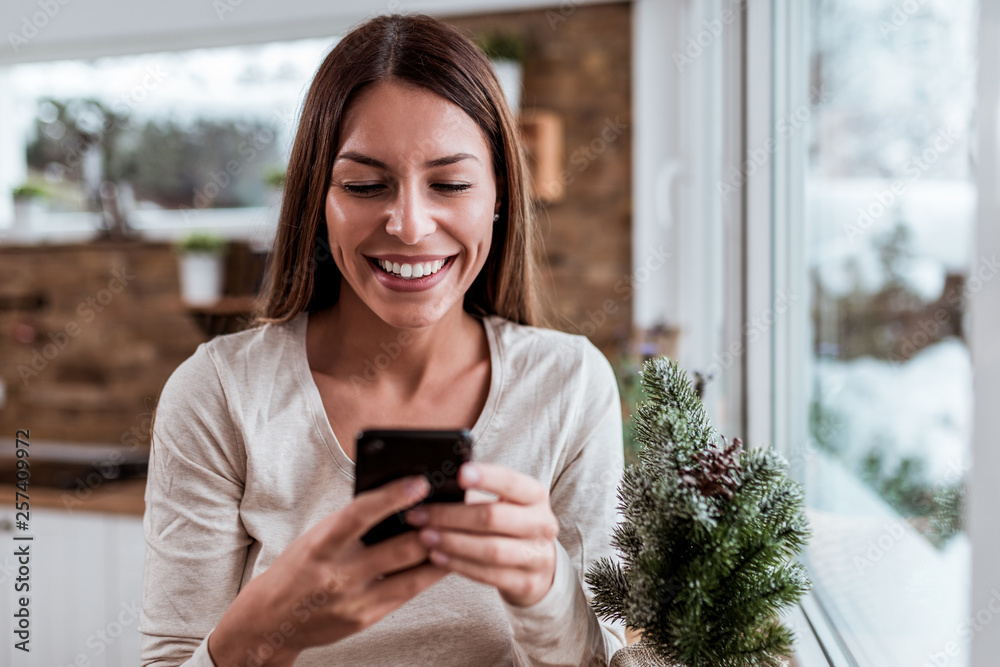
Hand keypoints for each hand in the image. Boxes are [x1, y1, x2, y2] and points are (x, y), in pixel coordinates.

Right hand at [208, 475, 449, 664]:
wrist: (272, 619)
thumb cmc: (301, 567)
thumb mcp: (318, 537)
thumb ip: (353, 522)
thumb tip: (399, 499)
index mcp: (321, 546)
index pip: (360, 515)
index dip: (392, 497)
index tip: (420, 481)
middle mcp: (337, 575)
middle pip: (398, 549)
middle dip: (430, 527)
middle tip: (454, 508)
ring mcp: (353, 601)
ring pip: (411, 575)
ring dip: (438, 552)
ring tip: (458, 532)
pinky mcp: (365, 619)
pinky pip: (406, 594)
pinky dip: (427, 574)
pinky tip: (443, 559)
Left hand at [404, 462, 558, 607]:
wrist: (539, 565)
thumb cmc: (510, 524)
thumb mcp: (506, 503)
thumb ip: (477, 494)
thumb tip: (430, 484)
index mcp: (536, 496)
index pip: (511, 482)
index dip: (487, 477)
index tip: (459, 474)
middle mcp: (542, 524)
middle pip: (494, 517)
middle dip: (451, 516)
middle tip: (419, 514)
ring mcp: (537, 556)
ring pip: (491, 549)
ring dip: (452, 543)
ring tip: (424, 536)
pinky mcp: (527, 583)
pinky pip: (488, 574)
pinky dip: (459, 565)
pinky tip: (436, 557)